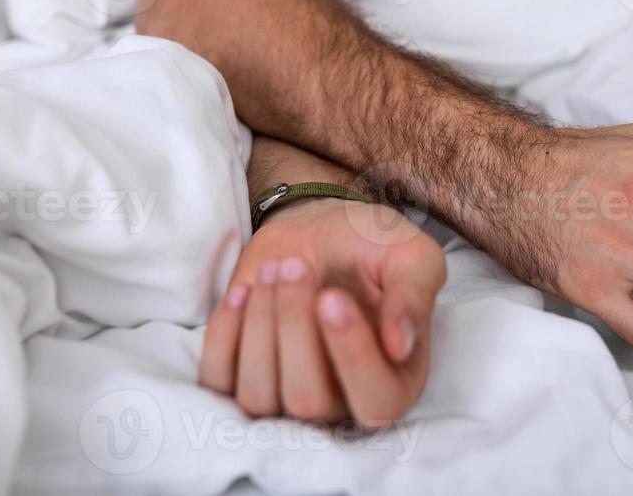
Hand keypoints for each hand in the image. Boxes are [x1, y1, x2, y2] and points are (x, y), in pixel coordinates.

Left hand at [198, 197, 446, 427]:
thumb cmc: (372, 246)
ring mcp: (285, 397)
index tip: (332, 297)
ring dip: (261, 324)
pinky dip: (225, 332)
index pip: (377, 404)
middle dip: (295, 328)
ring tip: (278, 271)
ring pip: (259, 396)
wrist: (320, 228)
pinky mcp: (240, 378)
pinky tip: (246, 290)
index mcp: (396, 381)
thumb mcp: (411, 256)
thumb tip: (399, 345)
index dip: (352, 356)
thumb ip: (414, 296)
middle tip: (297, 269)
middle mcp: (342, 403)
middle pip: (308, 401)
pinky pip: (218, 381)